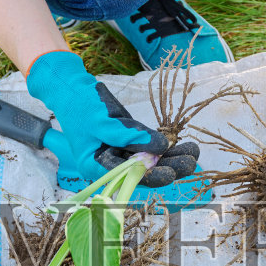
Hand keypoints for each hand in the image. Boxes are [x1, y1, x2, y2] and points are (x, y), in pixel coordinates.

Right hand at [25, 51, 197, 189]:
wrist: (71, 88)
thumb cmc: (80, 105)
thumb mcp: (103, 121)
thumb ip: (130, 136)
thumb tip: (161, 147)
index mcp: (96, 167)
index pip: (128, 176)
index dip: (151, 177)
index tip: (172, 174)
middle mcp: (110, 164)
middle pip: (144, 171)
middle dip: (168, 168)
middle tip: (191, 163)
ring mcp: (121, 153)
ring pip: (151, 160)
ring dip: (172, 158)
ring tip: (194, 152)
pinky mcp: (130, 141)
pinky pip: (151, 147)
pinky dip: (167, 147)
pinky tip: (186, 145)